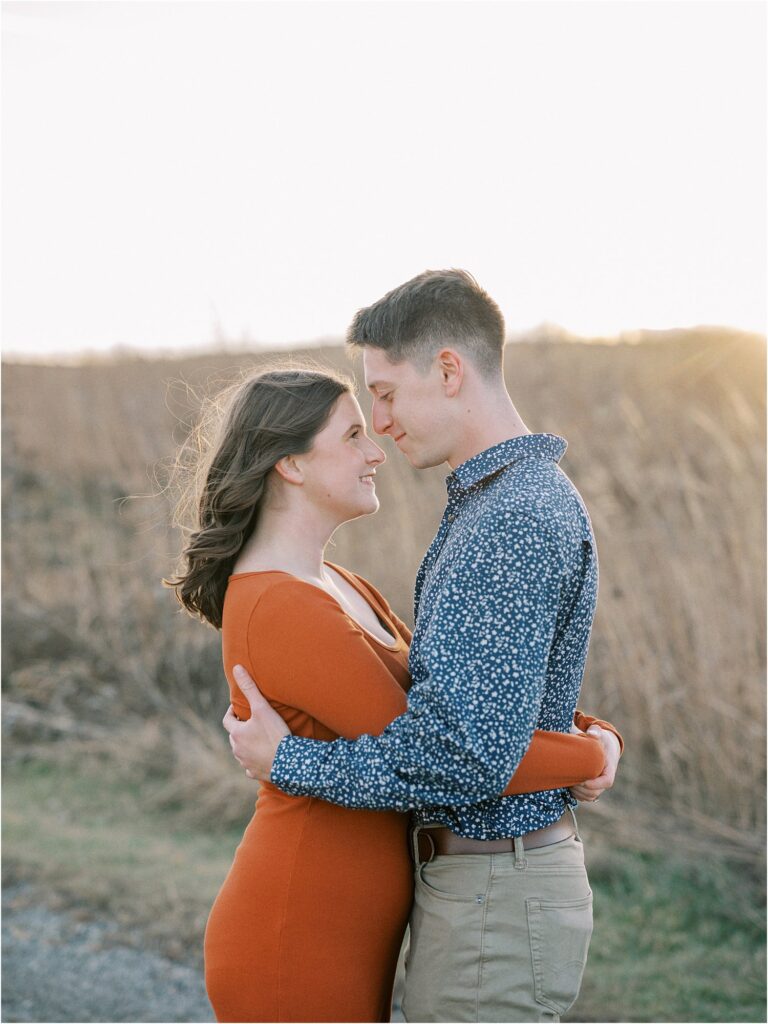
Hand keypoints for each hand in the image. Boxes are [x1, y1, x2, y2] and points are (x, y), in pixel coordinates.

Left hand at [221, 665, 290, 780]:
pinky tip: (262, 758)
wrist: (288, 763)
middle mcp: (237, 749)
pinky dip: (254, 762)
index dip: (232, 713)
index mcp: (236, 733)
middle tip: (251, 722)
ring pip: (241, 752)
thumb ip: (249, 688)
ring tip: (257, 738)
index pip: (227, 720)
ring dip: (246, 745)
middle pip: (234, 737)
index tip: (239, 708)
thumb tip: (236, 668)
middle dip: (240, 729)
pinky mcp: (255, 773)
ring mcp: (245, 763)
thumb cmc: (274, 734)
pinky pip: (250, 767)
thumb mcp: (262, 708)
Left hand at [569, 725, 620, 802]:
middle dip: (581, 789)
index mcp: (609, 768)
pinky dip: (577, 795)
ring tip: (568, 782)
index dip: (595, 784)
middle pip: (596, 792)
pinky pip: (585, 797)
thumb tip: (592, 732)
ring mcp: (599, 786)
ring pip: (590, 797)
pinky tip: (568, 785)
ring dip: (578, 793)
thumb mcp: (600, 734)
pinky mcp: (591, 788)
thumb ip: (596, 732)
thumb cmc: (601, 740)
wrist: (604, 748)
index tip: (582, 780)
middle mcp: (605, 779)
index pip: (607, 781)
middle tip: (569, 780)